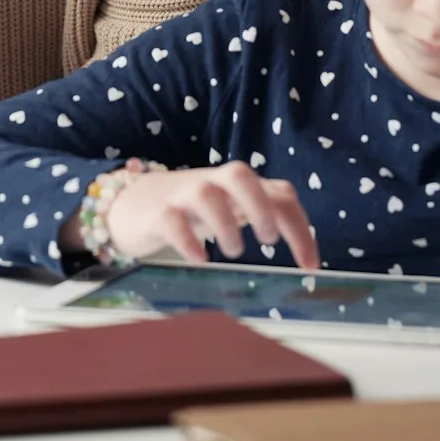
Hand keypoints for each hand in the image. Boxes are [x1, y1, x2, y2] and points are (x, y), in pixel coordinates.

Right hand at [95, 162, 319, 268]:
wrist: (129, 203)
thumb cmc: (189, 210)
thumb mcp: (229, 207)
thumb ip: (261, 212)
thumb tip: (304, 246)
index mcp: (235, 186)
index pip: (278, 194)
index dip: (300, 228)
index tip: (310, 266)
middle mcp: (211, 183)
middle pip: (240, 174)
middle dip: (260, 206)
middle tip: (267, 240)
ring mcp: (181, 195)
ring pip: (205, 193)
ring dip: (225, 225)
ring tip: (233, 251)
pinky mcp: (155, 213)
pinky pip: (171, 220)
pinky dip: (188, 240)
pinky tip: (199, 259)